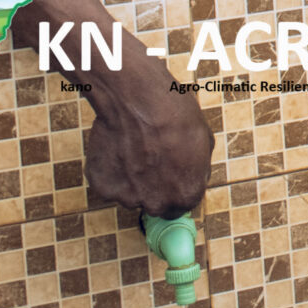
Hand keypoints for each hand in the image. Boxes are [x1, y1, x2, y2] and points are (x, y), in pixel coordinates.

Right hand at [82, 67, 214, 217]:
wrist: (139, 100)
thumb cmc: (174, 115)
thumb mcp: (204, 140)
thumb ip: (197, 168)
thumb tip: (193, 176)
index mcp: (185, 195)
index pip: (181, 206)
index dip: (176, 189)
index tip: (171, 176)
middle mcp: (156, 203)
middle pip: (155, 203)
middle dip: (154, 186)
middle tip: (151, 158)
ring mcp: (126, 197)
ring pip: (130, 192)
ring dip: (131, 177)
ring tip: (135, 147)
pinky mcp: (103, 185)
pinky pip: (109, 181)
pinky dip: (112, 169)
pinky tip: (119, 146)